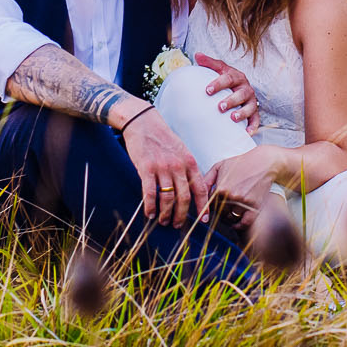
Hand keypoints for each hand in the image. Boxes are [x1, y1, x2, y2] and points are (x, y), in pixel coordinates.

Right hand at [119, 107, 208, 228]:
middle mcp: (178, 166)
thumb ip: (187, 168)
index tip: (203, 220)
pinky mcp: (146, 168)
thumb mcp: (181, 150)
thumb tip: (191, 189)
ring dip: (165, 214)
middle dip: (181, 215)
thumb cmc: (162, 138)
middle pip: (184, 198)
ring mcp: (162, 167)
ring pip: (168, 198)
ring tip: (163, 221)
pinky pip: (150, 193)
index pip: (201, 189)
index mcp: (189, 162)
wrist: (143, 122)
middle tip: (177, 225)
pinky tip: (149, 213)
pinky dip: (150, 206)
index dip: (203, 207)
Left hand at [194, 54, 259, 131]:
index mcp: (236, 77)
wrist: (240, 87)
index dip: (218, 84)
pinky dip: (253, 127)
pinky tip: (246, 133)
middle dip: (231, 100)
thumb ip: (209, 63)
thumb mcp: (220, 69)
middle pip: (241, 93)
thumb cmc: (227, 79)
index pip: (228, 78)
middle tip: (220, 107)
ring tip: (233, 118)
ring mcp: (251, 101)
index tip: (207, 90)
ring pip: (250, 107)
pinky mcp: (255, 112)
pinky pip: (256, 120)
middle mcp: (246, 88)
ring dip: (242, 113)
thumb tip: (197, 55)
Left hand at [201, 146, 282, 227]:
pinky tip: (236, 224)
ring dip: (229, 217)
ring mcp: (243, 202)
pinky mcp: (255, 206)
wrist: (263, 162)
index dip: (210, 205)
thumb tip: (198, 192)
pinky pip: (245, 223)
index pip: (209, 204)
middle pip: (219, 212)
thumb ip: (206, 179)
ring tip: (230, 213)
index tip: (213, 206)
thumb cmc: (241, 163)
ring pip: (231, 217)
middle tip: (223, 208)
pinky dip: (239, 226)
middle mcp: (231, 196)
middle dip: (220, 210)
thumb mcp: (220, 166)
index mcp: (221, 187)